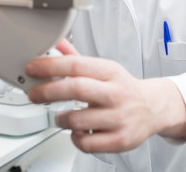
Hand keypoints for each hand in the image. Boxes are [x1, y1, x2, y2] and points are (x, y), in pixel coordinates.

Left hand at [26, 40, 185, 152]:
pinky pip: (86, 142)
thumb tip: (56, 43)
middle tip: (34, 94)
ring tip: (60, 116)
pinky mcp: (120, 140)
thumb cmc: (123, 88)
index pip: (76, 64)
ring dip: (60, 118)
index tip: (32, 68)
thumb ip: (78, 58)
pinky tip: (77, 130)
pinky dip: (74, 137)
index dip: (50, 66)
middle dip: (48, 91)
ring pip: (77, 119)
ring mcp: (119, 118)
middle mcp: (116, 93)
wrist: (153, 108)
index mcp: (111, 72)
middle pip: (76, 89)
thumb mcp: (104, 69)